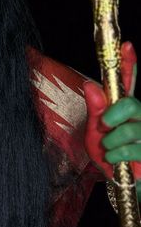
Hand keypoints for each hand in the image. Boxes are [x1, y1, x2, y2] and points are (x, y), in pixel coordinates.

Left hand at [83, 42, 140, 196]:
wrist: (116, 180)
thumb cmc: (106, 151)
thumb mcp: (93, 130)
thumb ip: (94, 109)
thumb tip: (90, 85)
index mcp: (122, 104)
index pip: (127, 79)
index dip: (128, 62)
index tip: (126, 45)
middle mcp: (139, 114)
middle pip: (132, 103)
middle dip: (114, 113)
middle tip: (104, 124)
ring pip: (131, 127)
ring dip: (113, 139)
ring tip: (108, 146)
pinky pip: (133, 148)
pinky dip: (117, 154)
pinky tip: (114, 159)